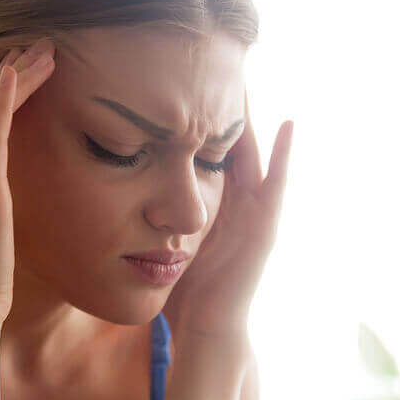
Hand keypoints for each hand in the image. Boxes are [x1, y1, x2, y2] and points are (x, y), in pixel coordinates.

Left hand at [164, 90, 292, 337]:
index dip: (197, 121)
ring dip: (253, 121)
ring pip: (255, 155)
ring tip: (247, 80)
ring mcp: (256, 213)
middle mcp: (237, 204)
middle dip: (224, 111)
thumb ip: (147, 222)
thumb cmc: (181, 293)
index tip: (182, 86)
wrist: (206, 331)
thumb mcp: (162, 244)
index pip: (205, 152)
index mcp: (213, 206)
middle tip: (217, 69)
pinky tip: (287, 123)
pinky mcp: (267, 226)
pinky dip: (284, 154)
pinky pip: (278, 183)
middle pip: (231, 145)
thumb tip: (111, 202)